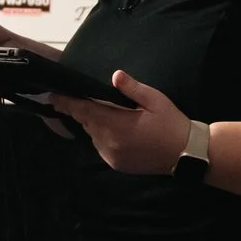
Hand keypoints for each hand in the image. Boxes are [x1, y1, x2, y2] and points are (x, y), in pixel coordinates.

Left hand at [51, 70, 190, 175]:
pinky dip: (103, 137)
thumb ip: (132, 88)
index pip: (84, 112)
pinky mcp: (116, 165)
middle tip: (86, 99)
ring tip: (111, 115)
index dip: (67, 104)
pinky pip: (101, 147)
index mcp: (117, 125)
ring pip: (94, 136)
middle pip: (87, 123)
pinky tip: (117, 131)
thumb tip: (115, 75)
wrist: (186, 154)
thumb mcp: (155, 100)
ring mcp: (112, 156)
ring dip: (96, 125)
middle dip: (85, 111)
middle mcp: (109, 143)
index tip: (54, 97)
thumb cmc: (171, 124)